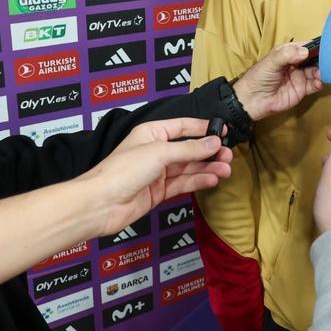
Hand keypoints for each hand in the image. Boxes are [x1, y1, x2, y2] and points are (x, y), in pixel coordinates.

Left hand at [75, 118, 232, 236]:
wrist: (102, 204)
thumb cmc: (123, 170)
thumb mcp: (160, 153)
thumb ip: (189, 149)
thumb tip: (214, 142)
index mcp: (152, 133)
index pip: (183, 126)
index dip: (203, 128)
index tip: (224, 131)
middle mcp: (155, 151)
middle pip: (189, 149)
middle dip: (209, 152)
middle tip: (228, 155)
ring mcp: (158, 172)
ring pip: (189, 168)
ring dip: (208, 168)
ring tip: (226, 169)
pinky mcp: (159, 192)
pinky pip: (183, 183)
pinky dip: (199, 181)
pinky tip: (213, 179)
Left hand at [234, 41, 323, 120]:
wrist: (252, 100)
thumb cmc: (258, 78)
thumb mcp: (271, 62)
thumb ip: (287, 55)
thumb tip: (305, 52)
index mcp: (288, 52)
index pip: (305, 46)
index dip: (315, 45)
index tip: (326, 46)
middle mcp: (296, 63)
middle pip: (314, 59)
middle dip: (322, 59)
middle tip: (329, 60)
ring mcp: (300, 77)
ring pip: (316, 71)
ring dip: (322, 71)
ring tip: (323, 72)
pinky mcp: (302, 90)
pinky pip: (314, 85)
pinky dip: (319, 83)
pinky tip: (319, 82)